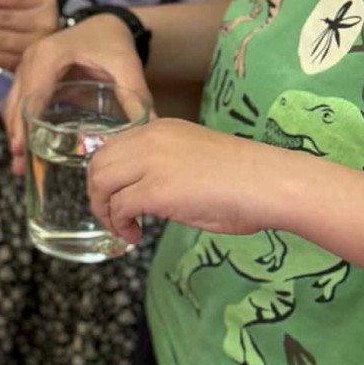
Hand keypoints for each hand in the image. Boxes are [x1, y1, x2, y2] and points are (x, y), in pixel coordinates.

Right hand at [4, 14, 151, 175]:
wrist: (106, 24)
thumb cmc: (113, 42)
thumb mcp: (126, 65)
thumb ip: (136, 95)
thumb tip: (151, 126)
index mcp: (51, 54)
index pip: (33, 92)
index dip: (26, 122)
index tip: (23, 149)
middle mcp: (33, 57)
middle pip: (18, 100)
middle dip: (17, 133)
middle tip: (20, 167)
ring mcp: (28, 65)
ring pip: (14, 102)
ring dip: (15, 131)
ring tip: (19, 165)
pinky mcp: (30, 73)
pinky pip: (19, 100)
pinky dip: (20, 123)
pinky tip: (26, 147)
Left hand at [88, 118, 284, 245]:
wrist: (266, 182)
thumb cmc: (243, 178)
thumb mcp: (194, 158)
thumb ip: (165, 166)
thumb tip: (146, 192)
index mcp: (161, 128)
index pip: (113, 146)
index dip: (106, 175)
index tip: (115, 197)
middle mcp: (151, 138)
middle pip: (99, 162)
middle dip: (98, 193)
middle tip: (113, 217)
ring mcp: (152, 162)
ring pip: (102, 183)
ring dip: (104, 210)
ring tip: (122, 228)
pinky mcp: (156, 189)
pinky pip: (119, 207)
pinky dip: (120, 225)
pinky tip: (135, 235)